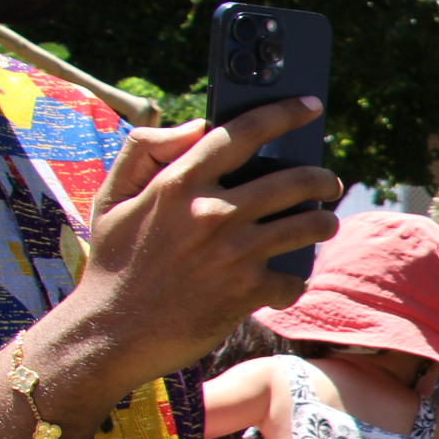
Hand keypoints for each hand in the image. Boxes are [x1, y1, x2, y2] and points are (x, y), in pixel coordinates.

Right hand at [69, 100, 341, 383]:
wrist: (109, 332)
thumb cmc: (114, 262)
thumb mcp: (112, 197)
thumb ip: (145, 150)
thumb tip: (197, 125)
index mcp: (179, 183)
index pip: (241, 133)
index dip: (283, 114)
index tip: (310, 105)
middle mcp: (212, 212)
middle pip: (293, 180)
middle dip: (322, 178)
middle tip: (329, 182)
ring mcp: (234, 252)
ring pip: (307, 225)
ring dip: (324, 223)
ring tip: (323, 223)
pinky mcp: (247, 291)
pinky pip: (293, 279)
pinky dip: (293, 282)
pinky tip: (284, 282)